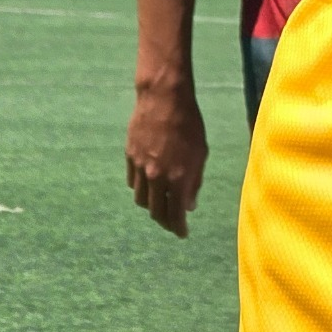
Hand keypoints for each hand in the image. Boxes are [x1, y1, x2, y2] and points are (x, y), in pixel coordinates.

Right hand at [125, 78, 208, 236]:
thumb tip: (189, 205)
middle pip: (156, 212)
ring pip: (141, 200)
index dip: (179, 228)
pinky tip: (150, 185)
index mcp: (178, 177)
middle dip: (165, 221)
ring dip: (152, 206)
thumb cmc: (190, 123)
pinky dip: (141, 189)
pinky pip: (133, 183)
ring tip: (161, 204)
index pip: (175, 214)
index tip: (183, 233)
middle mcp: (157, 177)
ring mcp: (140, 167)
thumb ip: (195, 181)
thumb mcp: (201, 152)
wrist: (164, 98)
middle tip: (172, 222)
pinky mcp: (130, 157)